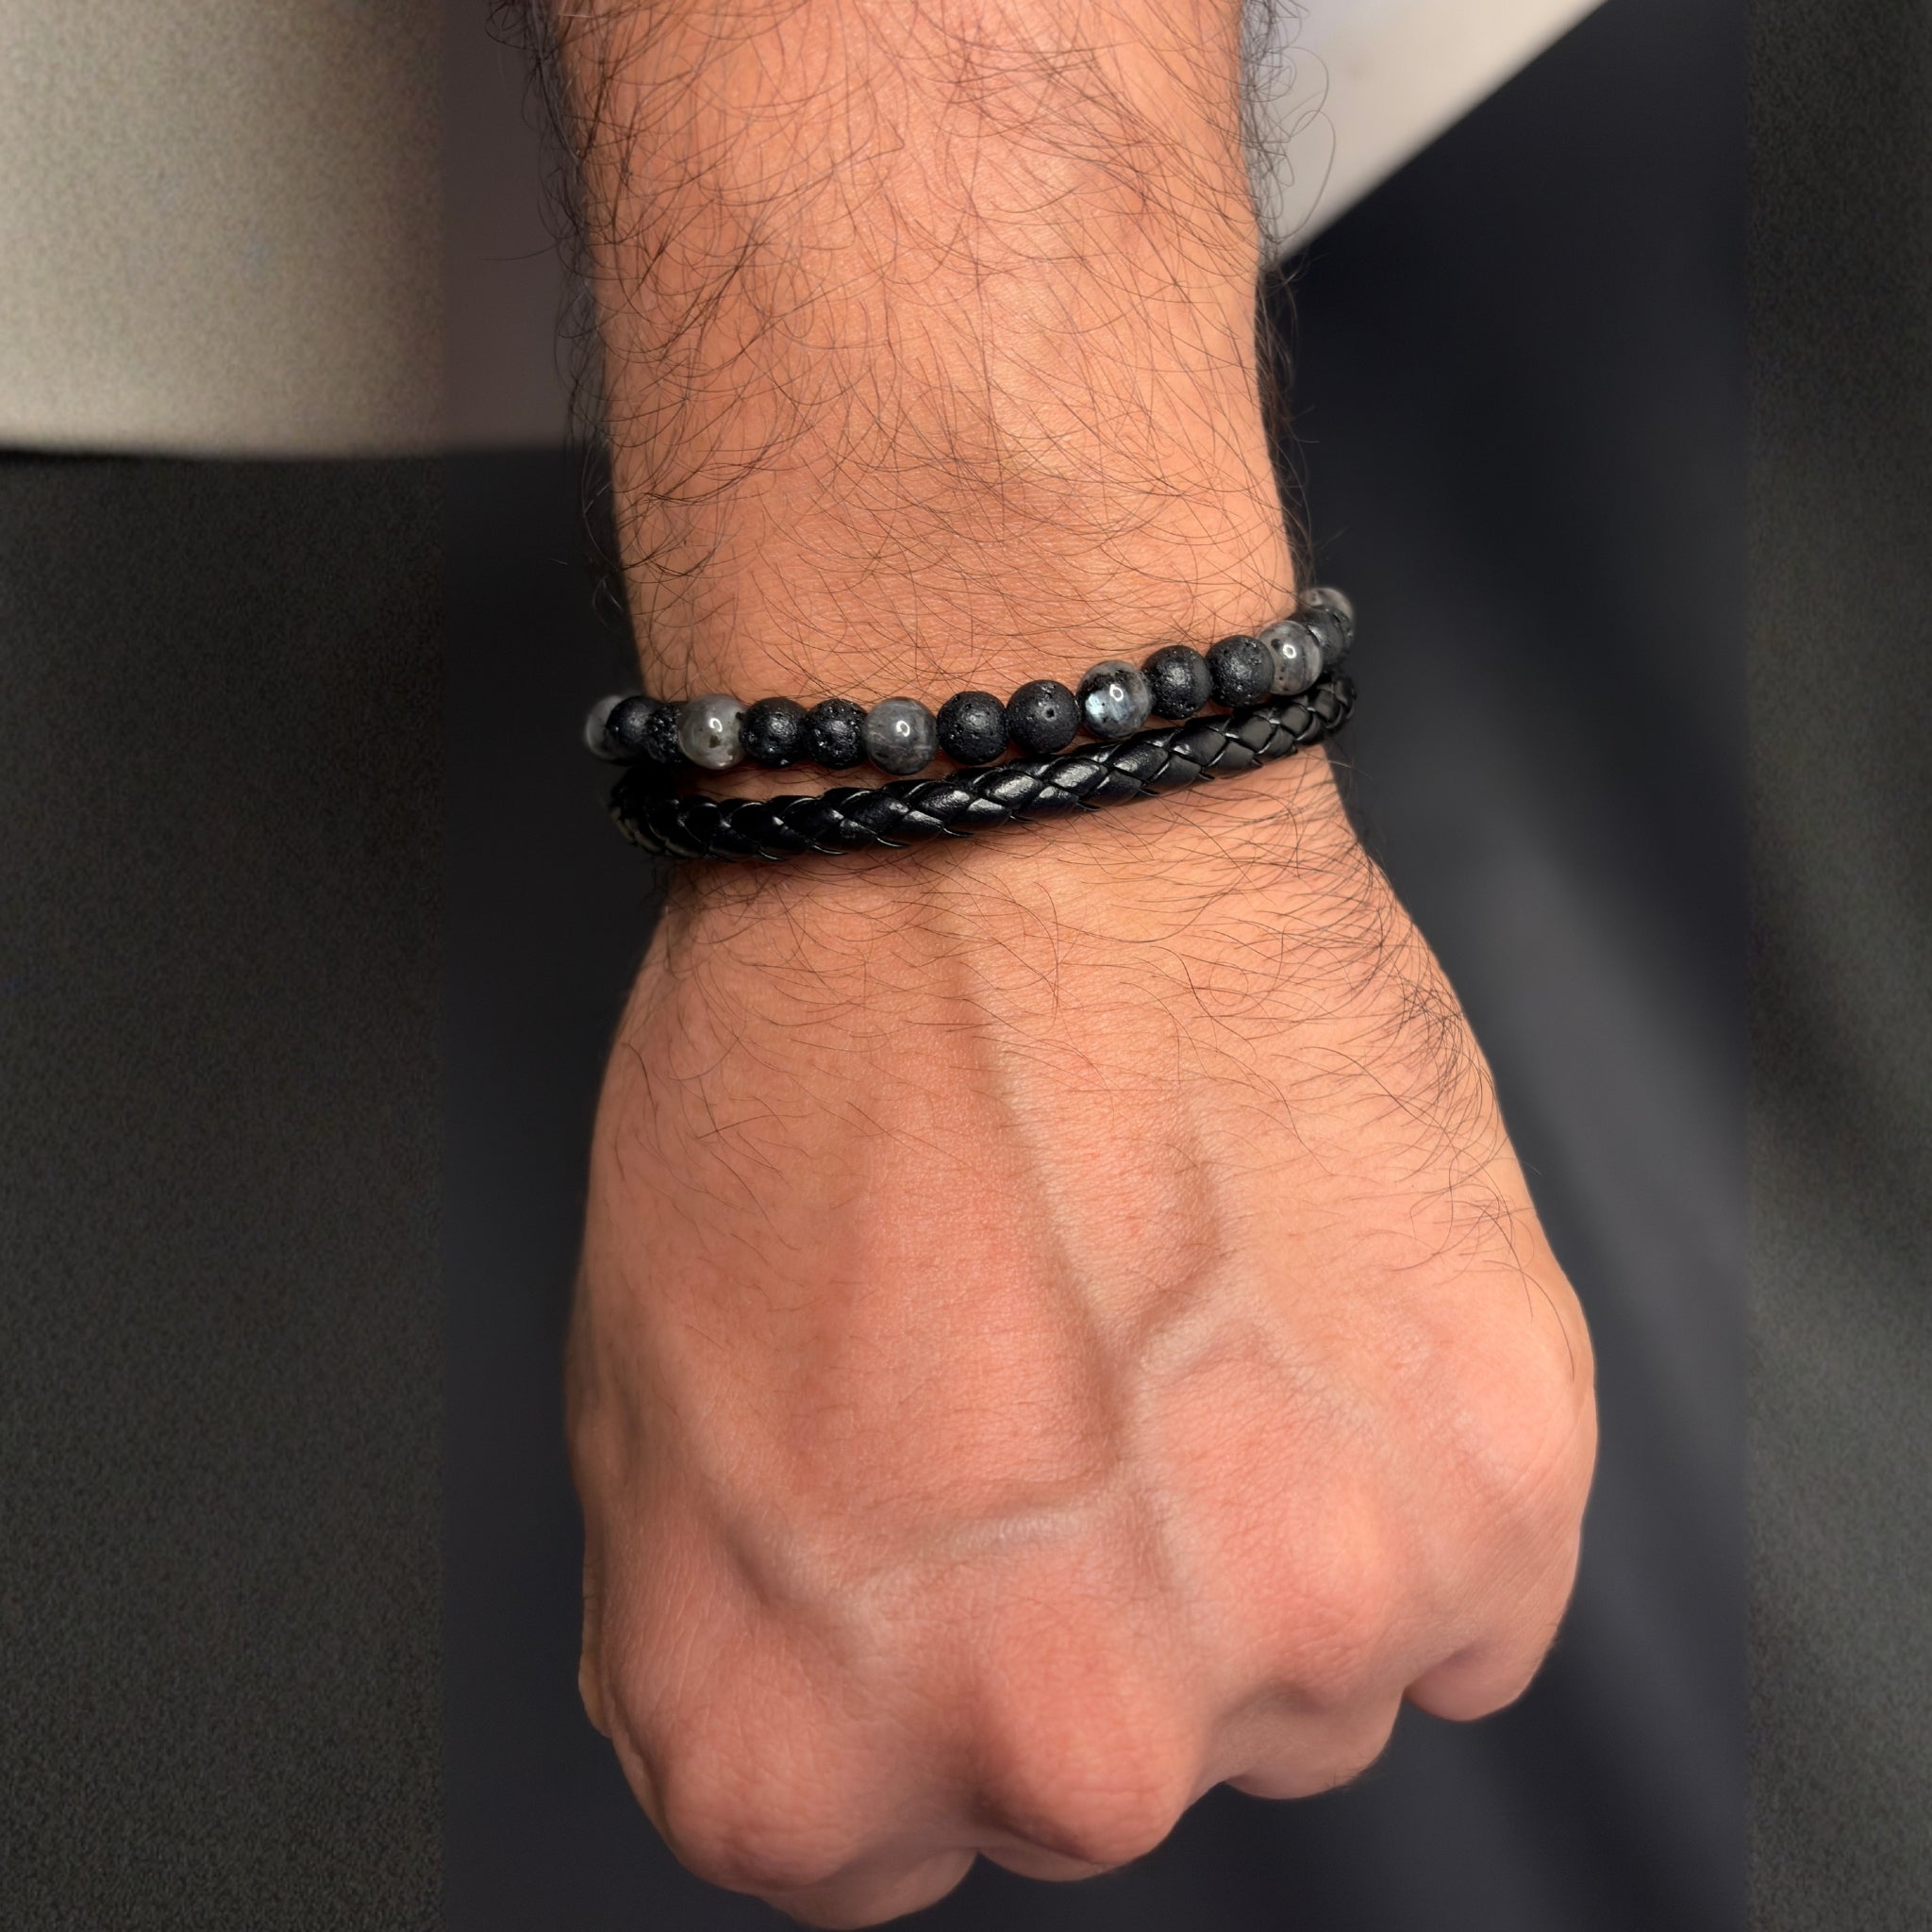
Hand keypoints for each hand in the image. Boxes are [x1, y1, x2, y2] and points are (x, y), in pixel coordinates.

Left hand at [569, 754, 1595, 1926]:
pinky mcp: (1487, 1487)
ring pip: (1305, 1682)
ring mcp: (1293, 1626)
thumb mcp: (650, 1402)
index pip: (878, 1845)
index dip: (908, 1669)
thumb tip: (862, 1699)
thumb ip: (761, 1637)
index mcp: (796, 1749)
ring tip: (1193, 1314)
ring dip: (1265, 1542)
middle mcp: (1059, 1747)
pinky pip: (1470, 1600)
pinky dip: (1410, 1489)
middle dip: (1085, 1612)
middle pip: (1102, 1772)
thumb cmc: (807, 1070)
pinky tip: (1313, 1322)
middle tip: (1068, 1381)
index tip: (941, 1544)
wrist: (1006, 831)